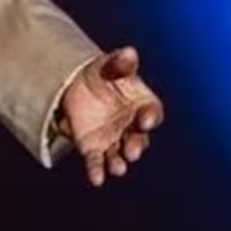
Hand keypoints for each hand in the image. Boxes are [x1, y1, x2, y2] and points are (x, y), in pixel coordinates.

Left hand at [60, 47, 163, 186]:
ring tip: (118, 168)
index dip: (151, 118)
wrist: (77, 85)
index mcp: (142, 105)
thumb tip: (129, 52)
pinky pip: (97, 162)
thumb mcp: (110, 64)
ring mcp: (113, 140)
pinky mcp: (94, 149)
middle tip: (132, 151)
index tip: (145, 121)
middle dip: (136, 146)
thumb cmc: (103, 73)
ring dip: (119, 163)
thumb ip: (120, 62)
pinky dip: (97, 171)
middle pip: (139, 140)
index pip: (152, 113)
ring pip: (119, 155)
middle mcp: (132, 127)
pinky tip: (96, 179)